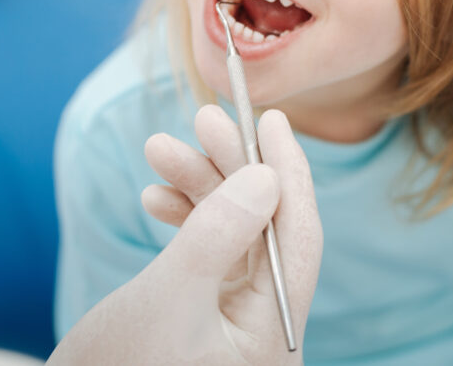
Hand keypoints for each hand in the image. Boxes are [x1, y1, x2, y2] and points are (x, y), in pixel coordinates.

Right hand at [48, 105, 321, 364]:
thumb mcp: (166, 300)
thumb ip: (217, 236)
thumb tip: (267, 174)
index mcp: (272, 335)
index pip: (297, 238)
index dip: (288, 172)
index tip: (273, 119)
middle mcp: (263, 326)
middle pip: (265, 227)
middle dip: (232, 168)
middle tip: (204, 117)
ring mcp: (236, 319)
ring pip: (234, 231)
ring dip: (199, 186)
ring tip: (157, 149)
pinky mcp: (208, 312)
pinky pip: (209, 249)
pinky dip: (184, 218)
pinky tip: (155, 197)